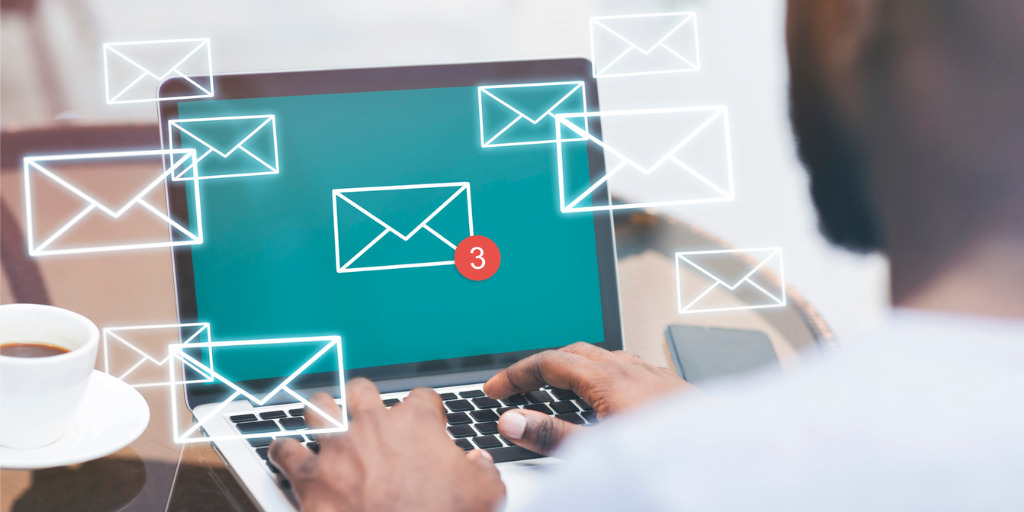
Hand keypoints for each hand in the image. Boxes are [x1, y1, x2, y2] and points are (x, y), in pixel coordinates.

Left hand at [269, 379, 504, 511]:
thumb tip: (478, 465)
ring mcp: (338, 449)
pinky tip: (285, 452)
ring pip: (318, 407)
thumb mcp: (485, 495)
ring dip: (320, 411)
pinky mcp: (310, 478)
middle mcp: (373, 427)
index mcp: (415, 425)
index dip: (426, 408)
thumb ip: (483, 471)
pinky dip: (283, 451)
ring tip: (322, 415)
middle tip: (368, 412)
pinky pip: (285, 452)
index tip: (427, 421)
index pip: (421, 398)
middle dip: (364, 398)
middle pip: (362, 390)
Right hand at [483, 342, 691, 454]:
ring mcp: (651, 374)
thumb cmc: (670, 454)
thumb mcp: (599, 449)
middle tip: (517, 388)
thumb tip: (512, 421)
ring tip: (554, 392)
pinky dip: (598, 376)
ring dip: (571, 369)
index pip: (549, 362)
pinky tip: (602, 399)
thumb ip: (551, 435)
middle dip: (540, 366)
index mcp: (609, 378)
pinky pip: (624, 368)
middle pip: (573, 353)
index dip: (516, 375)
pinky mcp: (667, 386)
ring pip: (601, 358)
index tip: (495, 390)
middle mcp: (631, 368)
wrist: (724, 458)